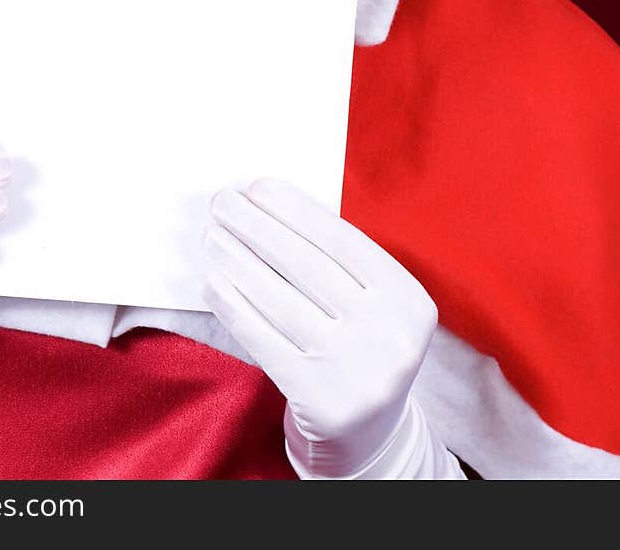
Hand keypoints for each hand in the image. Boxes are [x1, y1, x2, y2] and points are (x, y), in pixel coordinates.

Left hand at [202, 177, 440, 478]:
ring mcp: (354, 369)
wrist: (367, 434)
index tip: (257, 186)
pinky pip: (264, 338)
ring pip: (280, 299)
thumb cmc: (359, 346)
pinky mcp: (317, 398)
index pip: (342, 241)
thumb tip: (268, 206)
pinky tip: (214, 280)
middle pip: (307, 265)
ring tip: (211, 236)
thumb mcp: (372, 304)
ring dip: (237, 259)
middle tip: (221, 201)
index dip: (295, 209)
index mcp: (408, 301)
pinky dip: (234, 305)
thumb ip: (337, 261)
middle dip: (257, 225)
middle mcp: (388, 335)